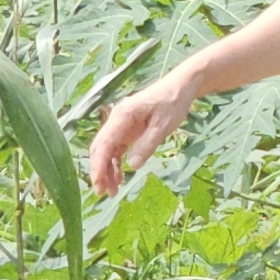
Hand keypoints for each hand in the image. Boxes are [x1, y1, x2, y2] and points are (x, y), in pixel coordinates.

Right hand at [85, 70, 201, 200]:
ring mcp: (120, 125)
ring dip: (106, 170)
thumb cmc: (173, 102)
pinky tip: (119, 178)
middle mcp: (116, 120)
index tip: (98, 183)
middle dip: (99, 171)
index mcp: (122, 116)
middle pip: (100, 148)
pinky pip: (116, 149)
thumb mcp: (163, 125)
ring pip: (106, 151)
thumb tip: (131, 166)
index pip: (103, 143)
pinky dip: (115, 164)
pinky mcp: (127, 130)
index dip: (98, 165)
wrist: (180, 86)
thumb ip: (147, 145)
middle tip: (103, 193)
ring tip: (112, 191)